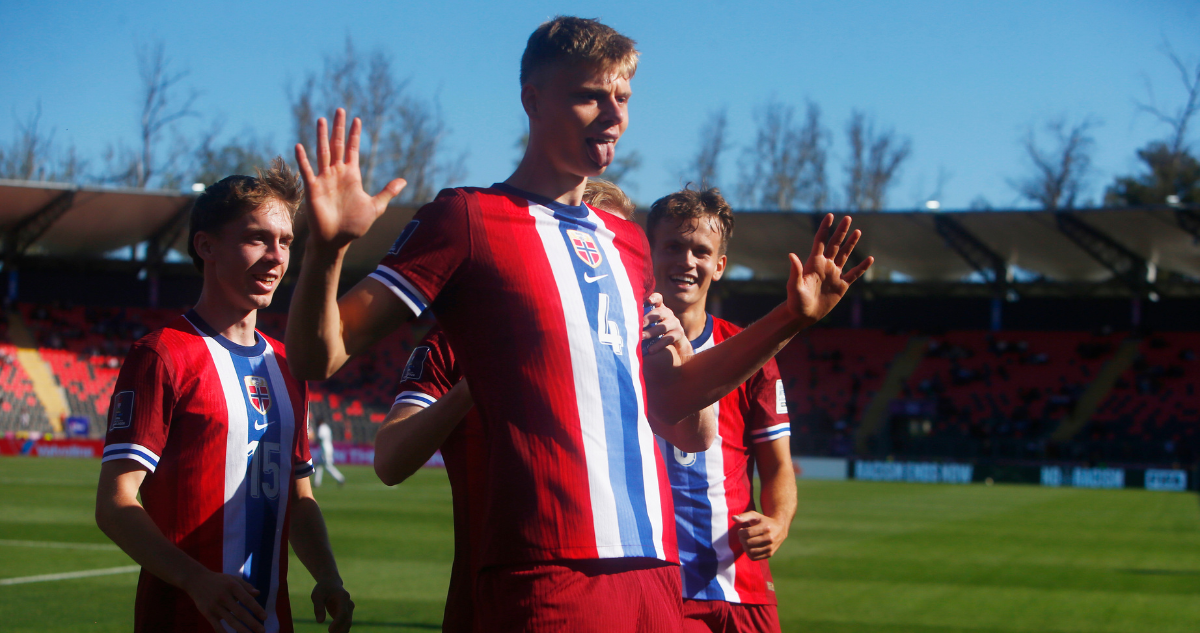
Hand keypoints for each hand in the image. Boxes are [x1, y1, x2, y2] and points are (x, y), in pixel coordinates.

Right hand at [183, 570, 266, 632]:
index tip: (265, 616)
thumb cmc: (219, 580)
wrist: (196, 580)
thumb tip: (258, 594)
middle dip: (252, 623)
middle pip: (240, 612)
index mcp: (232, 586)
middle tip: (262, 631)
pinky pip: (217, 626)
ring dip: (242, 630)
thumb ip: (246, 586)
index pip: (247, 600)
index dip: (256, 609)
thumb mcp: (233, 579)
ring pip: (230, 621)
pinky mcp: (207, 613)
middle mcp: (224, 596)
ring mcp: (215, 606)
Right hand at [295, 108, 406, 251]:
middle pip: (337, 145)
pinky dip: (303, 159)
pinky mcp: (313, 189)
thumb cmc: (354, 225)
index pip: (353, 150)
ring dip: (321, 136)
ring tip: (322, 119)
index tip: (357, 119)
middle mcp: (337, 174)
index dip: (355, 135)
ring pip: (323, 153)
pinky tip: (300, 146)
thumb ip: (387, 192)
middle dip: (338, 128)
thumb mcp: (375, 207)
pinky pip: (307, 171)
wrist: (336, 240)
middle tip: (340, 110)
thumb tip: (404, 181)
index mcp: (352, 176)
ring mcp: (324, 180)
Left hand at [312, 579, 353, 632]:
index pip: (342, 613)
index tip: (329, 630)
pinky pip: (345, 623)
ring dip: (341, 631)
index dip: (337, 623)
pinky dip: (341, 630)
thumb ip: (318, 608)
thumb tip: (320, 622)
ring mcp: (349, 609)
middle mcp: (349, 603)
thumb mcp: (317, 595)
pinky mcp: (347, 613)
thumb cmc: (323, 589)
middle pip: (347, 620)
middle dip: (340, 630)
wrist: (331, 583)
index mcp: (343, 597)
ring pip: (348, 623)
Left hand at [642, 293, 689, 356]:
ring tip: (642, 337)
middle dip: (648, 318)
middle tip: (639, 324)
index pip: (658, 299)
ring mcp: (674, 323)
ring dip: (651, 332)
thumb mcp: (650, 325)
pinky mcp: (679, 334)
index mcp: (660, 309)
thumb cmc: (657, 333)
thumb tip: (624, 323)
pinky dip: (658, 345)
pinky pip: (668, 338)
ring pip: (663, 326)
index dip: (653, 298)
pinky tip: (651, 350)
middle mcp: (668, 314)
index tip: (646, 301)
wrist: (677, 347)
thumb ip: (641, 321)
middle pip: (659, 312)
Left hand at [733, 511, 787, 560]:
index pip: (747, 533)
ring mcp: (770, 547)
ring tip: (746, 541)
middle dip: (742, 539)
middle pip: (748, 543)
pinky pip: (754, 557)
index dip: (740, 532)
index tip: (741, 531)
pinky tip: (750, 547)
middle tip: (743, 536)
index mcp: (766, 527)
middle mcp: (769, 538)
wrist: (780, 528)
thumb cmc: (764, 521)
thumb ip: (744, 516)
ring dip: (745, 547)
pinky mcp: (770, 554)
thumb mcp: (755, 515)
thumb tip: (733, 518)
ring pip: (750, 551)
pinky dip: (749, 553)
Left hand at [785, 214, 872, 327]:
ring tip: (857, 231)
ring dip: (851, 244)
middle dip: (841, 231)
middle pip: (835, 245)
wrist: (802, 315)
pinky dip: (862, 267)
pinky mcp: (841, 286)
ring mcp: (834, 275)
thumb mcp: (794, 286)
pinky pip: (854, 274)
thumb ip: (795, 271)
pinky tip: (870, 259)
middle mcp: (825, 266)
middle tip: (848, 218)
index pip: (821, 241)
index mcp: (814, 263)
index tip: (830, 215)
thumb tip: (791, 255)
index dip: (825, 228)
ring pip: (845, 255)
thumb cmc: (795, 301)